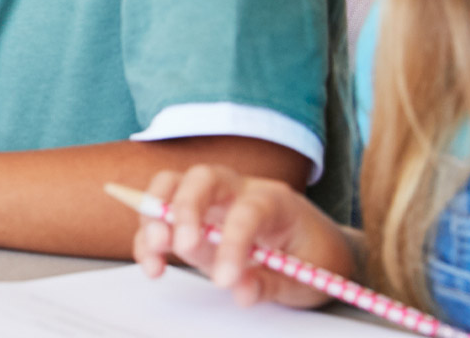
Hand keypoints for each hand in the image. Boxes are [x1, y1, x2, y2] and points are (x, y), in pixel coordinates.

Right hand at [132, 164, 356, 308]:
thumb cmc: (317, 257)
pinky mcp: (195, 217)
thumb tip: (239, 291)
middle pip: (201, 178)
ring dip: (155, 218)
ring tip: (155, 255)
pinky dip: (149, 236)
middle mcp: (239, 190)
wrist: (321, 248)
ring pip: (172, 186)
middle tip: (180, 246)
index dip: (232, 243)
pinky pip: (162, 213)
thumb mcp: (308, 278)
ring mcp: (213, 200)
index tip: (224, 280)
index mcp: (275, 200)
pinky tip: (152, 263)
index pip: (247, 210)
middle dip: (183, 209)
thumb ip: (272, 283)